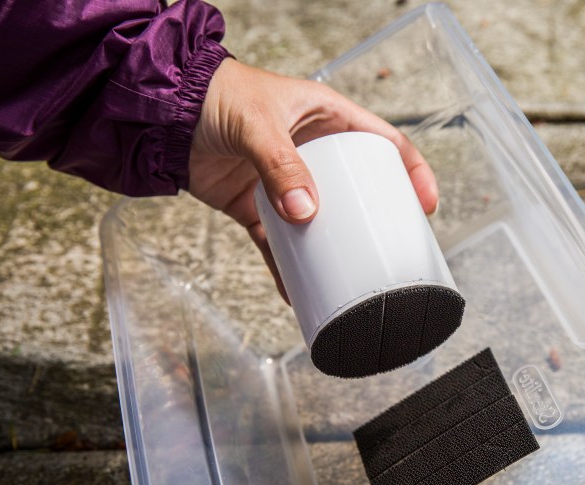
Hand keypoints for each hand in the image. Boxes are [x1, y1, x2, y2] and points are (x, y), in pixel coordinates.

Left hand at [188, 59, 438, 295]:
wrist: (159, 110)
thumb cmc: (213, 94)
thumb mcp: (256, 123)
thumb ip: (281, 166)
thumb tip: (306, 214)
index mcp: (327, 117)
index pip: (384, 143)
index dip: (411, 172)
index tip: (425, 205)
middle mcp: (313, 151)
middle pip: (359, 189)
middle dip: (377, 220)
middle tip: (394, 248)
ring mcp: (286, 182)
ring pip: (322, 221)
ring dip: (334, 249)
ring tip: (352, 278)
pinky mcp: (257, 207)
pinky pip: (280, 244)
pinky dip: (288, 268)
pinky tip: (299, 291)